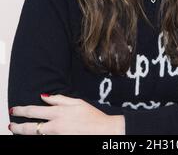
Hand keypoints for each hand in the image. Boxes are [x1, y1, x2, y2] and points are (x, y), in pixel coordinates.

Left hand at [9, 94, 124, 134]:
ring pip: (35, 137)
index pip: (34, 111)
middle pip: (29, 128)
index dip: (21, 111)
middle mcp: (55, 126)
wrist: (103, 132)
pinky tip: (36, 136)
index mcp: (58, 113)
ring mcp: (56, 137)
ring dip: (26, 134)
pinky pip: (45, 141)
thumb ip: (59, 99)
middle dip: (17, 127)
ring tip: (19, 131)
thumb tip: (44, 97)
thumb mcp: (77, 102)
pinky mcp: (60, 143)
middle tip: (11, 125)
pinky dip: (39, 138)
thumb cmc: (92, 117)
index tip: (14, 110)